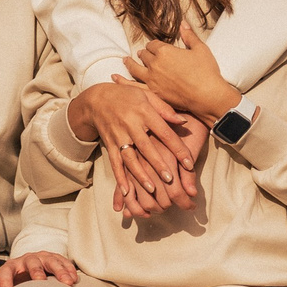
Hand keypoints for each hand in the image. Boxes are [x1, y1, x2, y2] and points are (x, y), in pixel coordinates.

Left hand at [0, 251, 77, 286]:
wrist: (31, 273)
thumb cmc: (17, 286)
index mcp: (11, 267)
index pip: (5, 272)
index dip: (5, 281)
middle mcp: (26, 260)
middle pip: (31, 262)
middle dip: (36, 271)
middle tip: (40, 281)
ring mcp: (41, 257)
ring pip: (50, 260)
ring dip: (59, 271)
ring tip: (67, 283)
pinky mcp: (54, 258)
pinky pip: (63, 261)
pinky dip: (69, 269)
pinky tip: (74, 279)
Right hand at [68, 77, 198, 211]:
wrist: (97, 99)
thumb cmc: (127, 97)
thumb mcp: (147, 94)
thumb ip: (165, 109)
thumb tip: (183, 122)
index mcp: (144, 112)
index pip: (164, 133)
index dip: (177, 148)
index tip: (189, 164)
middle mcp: (130, 125)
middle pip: (146, 148)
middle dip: (158, 164)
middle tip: (170, 180)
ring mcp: (118, 136)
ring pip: (130, 158)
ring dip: (139, 174)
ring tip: (151, 189)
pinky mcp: (109, 145)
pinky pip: (114, 163)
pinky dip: (120, 178)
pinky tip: (125, 192)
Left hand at [132, 27, 240, 121]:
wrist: (207, 95)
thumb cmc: (207, 72)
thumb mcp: (200, 49)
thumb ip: (189, 36)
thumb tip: (183, 24)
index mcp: (165, 51)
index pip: (153, 45)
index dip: (154, 46)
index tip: (155, 47)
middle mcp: (155, 64)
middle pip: (144, 56)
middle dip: (144, 54)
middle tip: (142, 54)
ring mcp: (151, 79)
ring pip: (135, 68)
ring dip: (129, 63)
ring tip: (125, 60)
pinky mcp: (152, 92)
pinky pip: (132, 86)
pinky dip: (122, 81)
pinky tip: (115, 77)